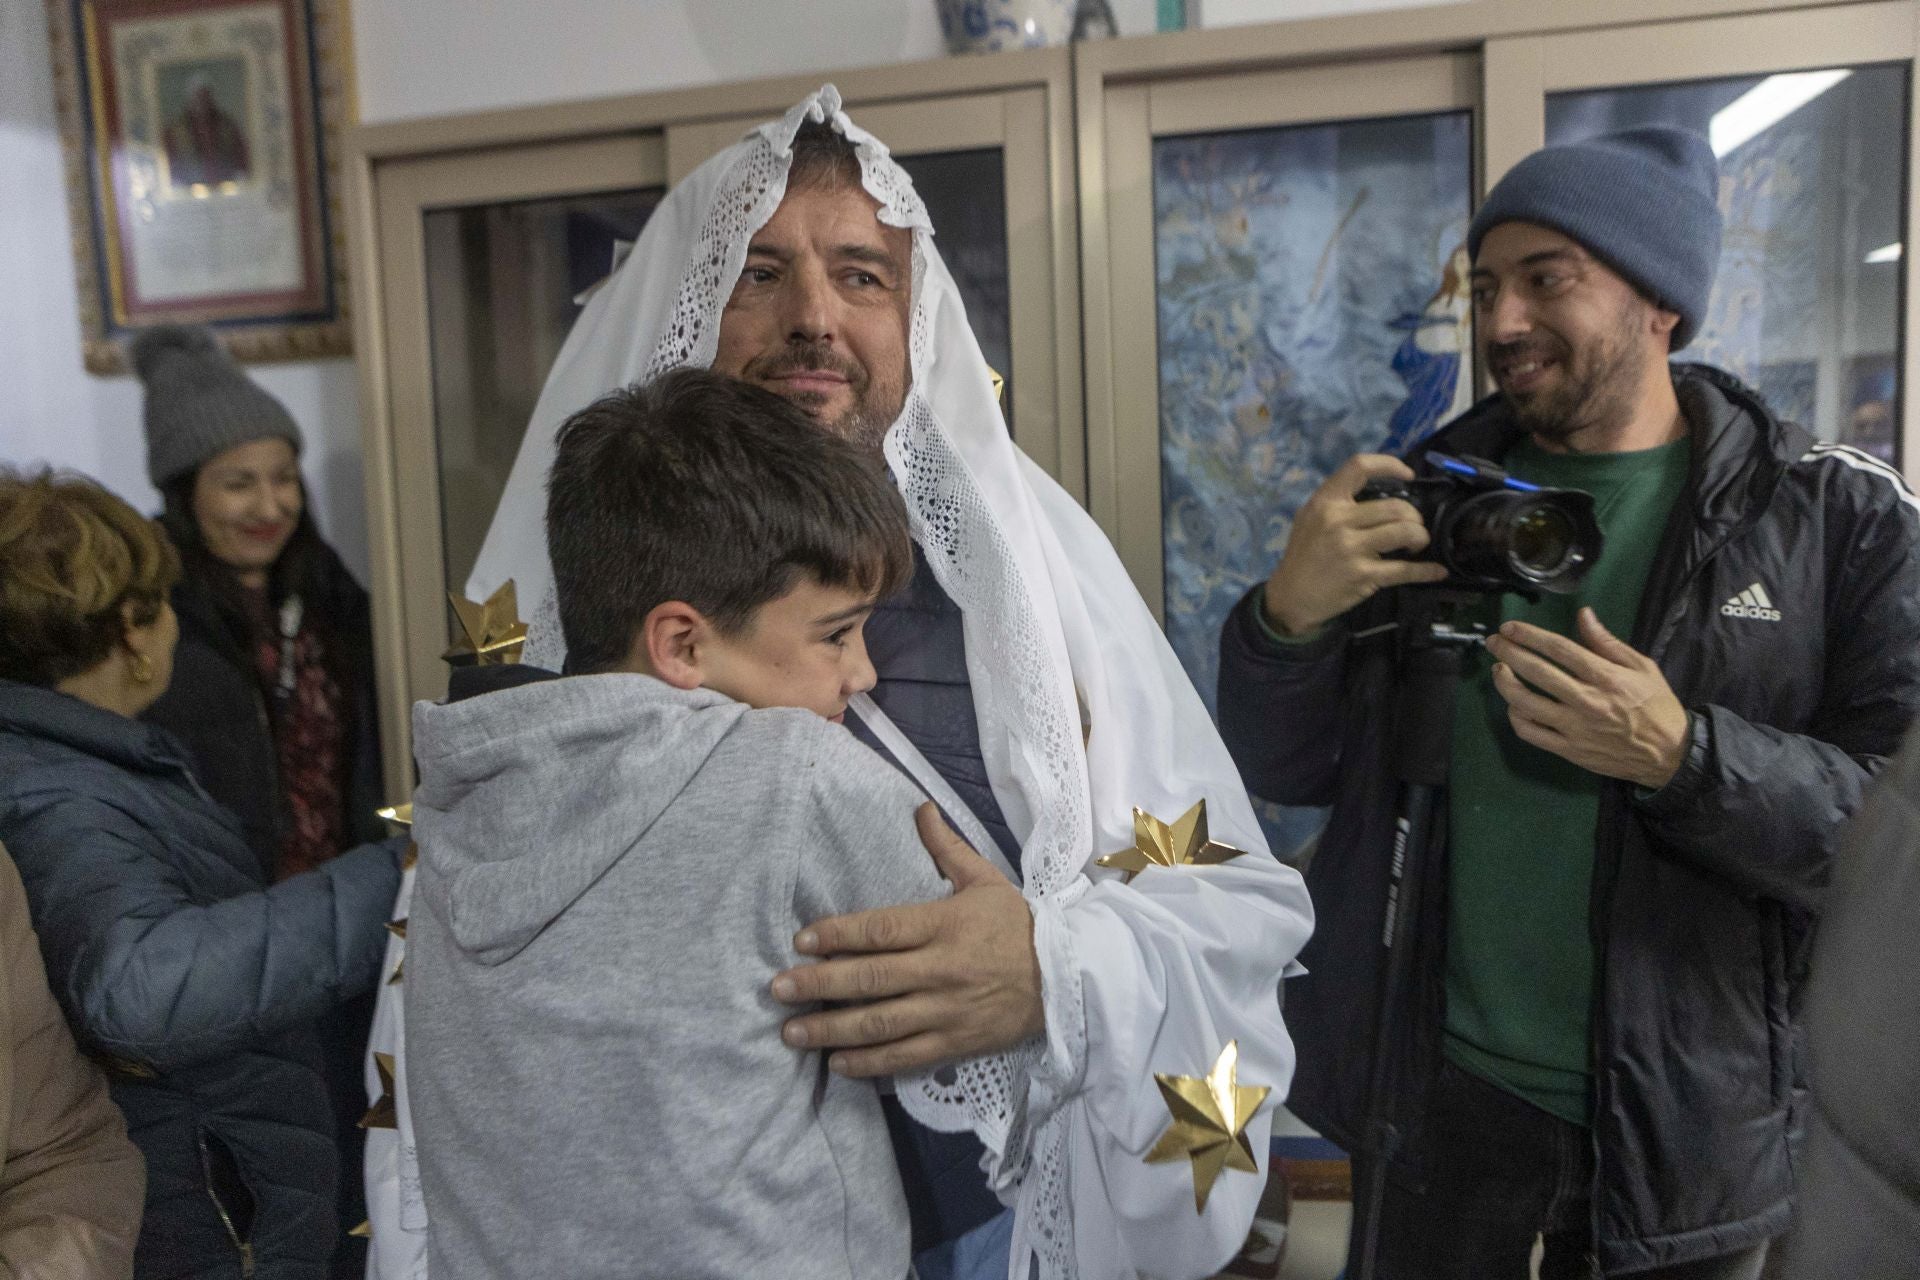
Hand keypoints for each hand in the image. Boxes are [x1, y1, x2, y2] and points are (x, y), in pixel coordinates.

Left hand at [771, 804, 1043, 1077]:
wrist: (1067, 977)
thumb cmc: (1018, 925)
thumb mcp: (985, 880)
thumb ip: (946, 849)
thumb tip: (919, 808)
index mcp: (945, 924)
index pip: (881, 929)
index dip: (838, 934)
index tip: (802, 940)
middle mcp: (942, 968)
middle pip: (871, 978)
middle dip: (819, 984)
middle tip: (778, 988)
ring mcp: (947, 1010)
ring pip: (881, 1022)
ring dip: (831, 1030)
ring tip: (791, 1032)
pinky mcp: (956, 1042)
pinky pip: (905, 1055)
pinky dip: (869, 1062)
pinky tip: (837, 1063)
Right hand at [1260, 454, 1448, 635]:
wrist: (1290, 597)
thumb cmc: (1303, 556)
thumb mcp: (1310, 519)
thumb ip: (1338, 503)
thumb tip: (1379, 490)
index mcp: (1326, 502)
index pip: (1360, 467)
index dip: (1390, 465)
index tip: (1407, 476)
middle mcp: (1338, 521)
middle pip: (1396, 507)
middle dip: (1415, 516)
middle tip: (1414, 526)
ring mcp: (1351, 549)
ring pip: (1405, 532)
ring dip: (1420, 537)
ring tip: (1417, 543)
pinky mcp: (1363, 575)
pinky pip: (1404, 570)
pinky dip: (1425, 570)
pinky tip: (1436, 571)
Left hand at [1484, 608, 1690, 789]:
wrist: (1669, 754)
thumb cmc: (1656, 706)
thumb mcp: (1642, 667)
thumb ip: (1608, 642)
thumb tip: (1583, 615)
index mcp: (1605, 676)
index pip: (1559, 649)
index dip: (1530, 635)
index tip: (1510, 627)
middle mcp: (1586, 700)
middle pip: (1537, 671)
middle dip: (1509, 652)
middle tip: (1494, 642)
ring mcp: (1574, 727)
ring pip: (1526, 703)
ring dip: (1505, 683)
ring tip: (1498, 670)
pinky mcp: (1569, 749)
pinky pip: (1531, 733)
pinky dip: (1516, 717)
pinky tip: (1513, 704)